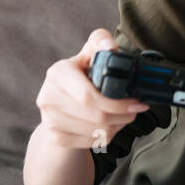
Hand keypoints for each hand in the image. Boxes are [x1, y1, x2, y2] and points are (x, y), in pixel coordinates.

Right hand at [35, 29, 150, 149]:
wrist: (58, 102)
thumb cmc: (80, 75)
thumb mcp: (88, 54)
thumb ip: (100, 42)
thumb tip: (110, 46)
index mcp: (57, 73)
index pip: (88, 96)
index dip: (116, 102)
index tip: (137, 101)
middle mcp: (48, 97)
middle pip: (96, 116)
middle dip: (123, 115)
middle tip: (137, 110)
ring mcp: (49, 120)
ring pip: (96, 131)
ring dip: (118, 125)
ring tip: (125, 115)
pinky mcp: (56, 137)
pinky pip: (91, 142)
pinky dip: (106, 136)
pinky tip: (110, 125)